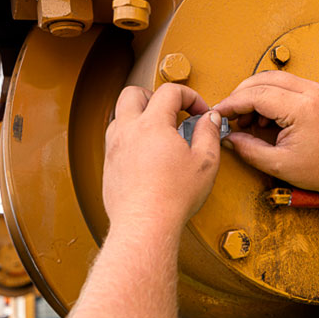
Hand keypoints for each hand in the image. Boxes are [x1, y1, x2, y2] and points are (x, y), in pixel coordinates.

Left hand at [103, 84, 221, 231]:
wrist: (145, 225)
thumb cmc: (172, 198)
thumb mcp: (205, 162)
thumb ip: (209, 133)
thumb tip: (210, 119)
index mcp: (152, 125)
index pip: (169, 92)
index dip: (190, 96)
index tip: (199, 111)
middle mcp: (128, 131)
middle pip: (134, 92)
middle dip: (156, 96)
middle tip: (172, 111)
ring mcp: (114, 147)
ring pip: (120, 114)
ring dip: (140, 115)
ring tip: (159, 131)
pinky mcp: (108, 165)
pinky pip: (115, 138)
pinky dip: (131, 136)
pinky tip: (147, 151)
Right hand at [213, 71, 318, 198]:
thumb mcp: (279, 164)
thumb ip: (249, 149)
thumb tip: (229, 137)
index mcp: (302, 107)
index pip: (257, 95)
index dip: (232, 103)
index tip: (219, 113)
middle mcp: (310, 92)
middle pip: (262, 79)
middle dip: (240, 95)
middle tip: (229, 115)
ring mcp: (314, 90)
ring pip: (273, 79)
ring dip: (254, 95)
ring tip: (246, 121)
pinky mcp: (315, 94)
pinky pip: (285, 85)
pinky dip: (268, 96)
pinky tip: (263, 118)